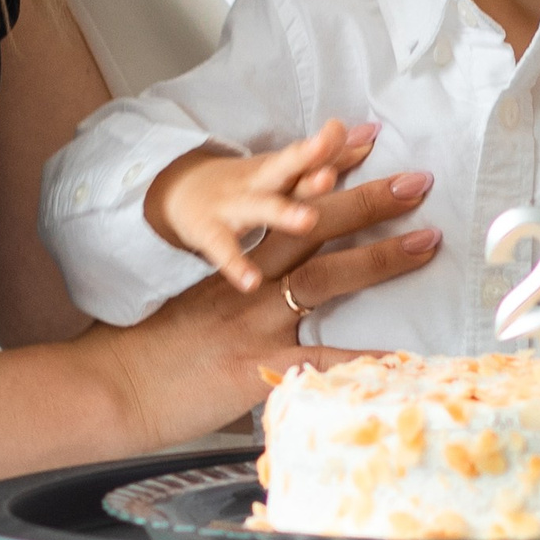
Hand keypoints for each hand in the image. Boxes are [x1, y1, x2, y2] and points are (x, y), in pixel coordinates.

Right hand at [0, 166, 438, 522]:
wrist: (112, 386)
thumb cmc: (148, 356)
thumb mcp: (196, 315)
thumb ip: (235, 306)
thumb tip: (263, 305)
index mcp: (237, 269)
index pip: (290, 212)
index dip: (329, 180)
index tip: (364, 153)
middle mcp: (252, 287)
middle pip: (317, 229)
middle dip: (370, 201)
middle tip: (418, 180)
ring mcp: (256, 324)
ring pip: (327, 278)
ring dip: (381, 257)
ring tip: (427, 240)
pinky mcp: (258, 368)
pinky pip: (322, 362)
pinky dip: (366, 360)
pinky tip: (405, 356)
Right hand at [147, 118, 381, 286]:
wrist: (176, 191)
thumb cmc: (249, 185)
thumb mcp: (285, 169)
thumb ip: (329, 157)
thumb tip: (371, 136)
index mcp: (281, 167)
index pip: (306, 152)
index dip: (325, 144)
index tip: (342, 130)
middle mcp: (260, 183)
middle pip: (285, 169)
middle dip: (307, 163)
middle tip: (330, 170)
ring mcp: (234, 207)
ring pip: (261, 208)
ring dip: (284, 212)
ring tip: (308, 219)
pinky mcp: (210, 234)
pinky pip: (224, 250)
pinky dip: (236, 265)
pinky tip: (252, 282)